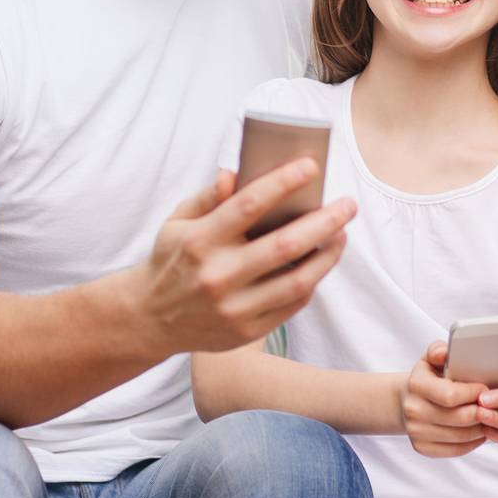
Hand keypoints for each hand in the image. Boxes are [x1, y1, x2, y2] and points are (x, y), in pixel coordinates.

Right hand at [129, 164, 355, 356]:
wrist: (149, 319)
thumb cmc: (171, 259)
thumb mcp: (177, 221)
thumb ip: (207, 196)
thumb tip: (235, 173)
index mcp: (199, 241)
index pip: (248, 205)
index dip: (283, 183)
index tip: (311, 166)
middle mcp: (217, 276)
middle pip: (283, 246)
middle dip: (323, 222)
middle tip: (348, 204)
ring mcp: (233, 308)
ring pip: (296, 281)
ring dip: (327, 255)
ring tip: (342, 233)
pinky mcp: (246, 331)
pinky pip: (291, 305)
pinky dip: (312, 281)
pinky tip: (322, 262)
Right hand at [401, 341, 487, 457]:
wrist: (405, 401)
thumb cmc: (427, 376)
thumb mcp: (430, 358)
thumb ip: (439, 350)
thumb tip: (445, 353)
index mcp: (416, 385)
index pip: (451, 395)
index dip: (473, 393)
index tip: (486, 388)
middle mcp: (414, 410)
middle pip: (459, 418)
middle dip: (482, 412)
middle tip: (495, 406)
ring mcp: (417, 432)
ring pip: (461, 436)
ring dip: (481, 428)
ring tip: (491, 418)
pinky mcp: (422, 448)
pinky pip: (455, 450)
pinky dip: (472, 443)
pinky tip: (480, 431)